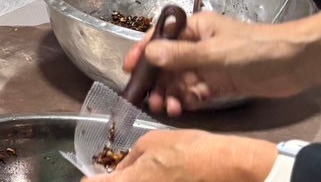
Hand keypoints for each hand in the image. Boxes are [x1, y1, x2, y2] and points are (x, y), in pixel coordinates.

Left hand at [104, 129, 275, 181]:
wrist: (231, 168)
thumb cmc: (191, 150)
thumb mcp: (153, 142)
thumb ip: (130, 159)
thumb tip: (118, 170)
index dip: (90, 181)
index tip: (90, 178)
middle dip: (115, 181)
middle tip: (115, 175)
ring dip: (135, 180)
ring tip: (149, 172)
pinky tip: (160, 177)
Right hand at [119, 11, 320, 116]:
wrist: (297, 62)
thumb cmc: (256, 47)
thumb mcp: (215, 51)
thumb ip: (182, 55)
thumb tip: (150, 54)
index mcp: (195, 27)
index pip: (161, 36)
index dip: (143, 51)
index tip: (128, 68)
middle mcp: (199, 44)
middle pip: (169, 62)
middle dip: (157, 80)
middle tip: (149, 99)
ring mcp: (210, 65)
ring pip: (181, 80)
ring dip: (171, 93)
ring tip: (166, 108)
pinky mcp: (222, 82)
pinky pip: (197, 92)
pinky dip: (187, 100)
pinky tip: (181, 108)